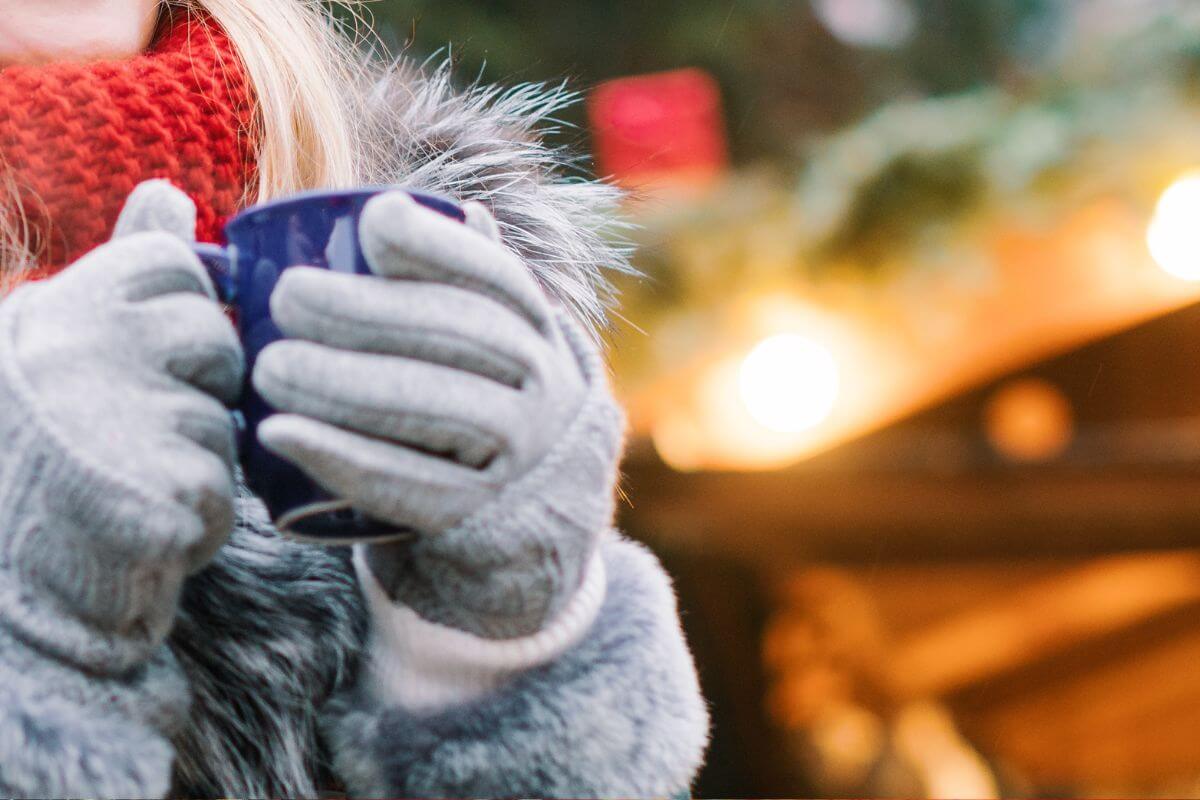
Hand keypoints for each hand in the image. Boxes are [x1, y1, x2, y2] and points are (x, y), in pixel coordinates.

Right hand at [0, 179, 243, 671]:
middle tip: (126, 430)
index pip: (177, 267)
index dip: (176, 317)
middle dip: (196, 389)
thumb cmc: (38, 447)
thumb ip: (124, 264)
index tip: (132, 358)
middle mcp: (85, 349)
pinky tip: (138, 527)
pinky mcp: (164, 492)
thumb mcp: (65, 339)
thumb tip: (168, 191)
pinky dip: (197, 518)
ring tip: (123, 479)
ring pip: (224, 421)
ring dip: (195, 457)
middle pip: (216, 340)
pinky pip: (222, 490)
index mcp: (61, 305)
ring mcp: (123, 419)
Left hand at [254, 191, 624, 637]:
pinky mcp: (481, 517)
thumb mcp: (494, 351)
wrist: (528, 528)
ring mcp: (521, 455)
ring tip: (269, 368)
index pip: (497, 277)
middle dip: (369, 310)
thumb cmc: (482, 413)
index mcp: (537, 333)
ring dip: (346, 383)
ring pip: (439, 407)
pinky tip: (281, 434)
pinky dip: (342, 458)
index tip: (372, 225)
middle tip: (286, 298)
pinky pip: (412, 486)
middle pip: (462, 336)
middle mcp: (542, 387)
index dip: (440, 244)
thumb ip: (460, 289)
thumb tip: (412, 209)